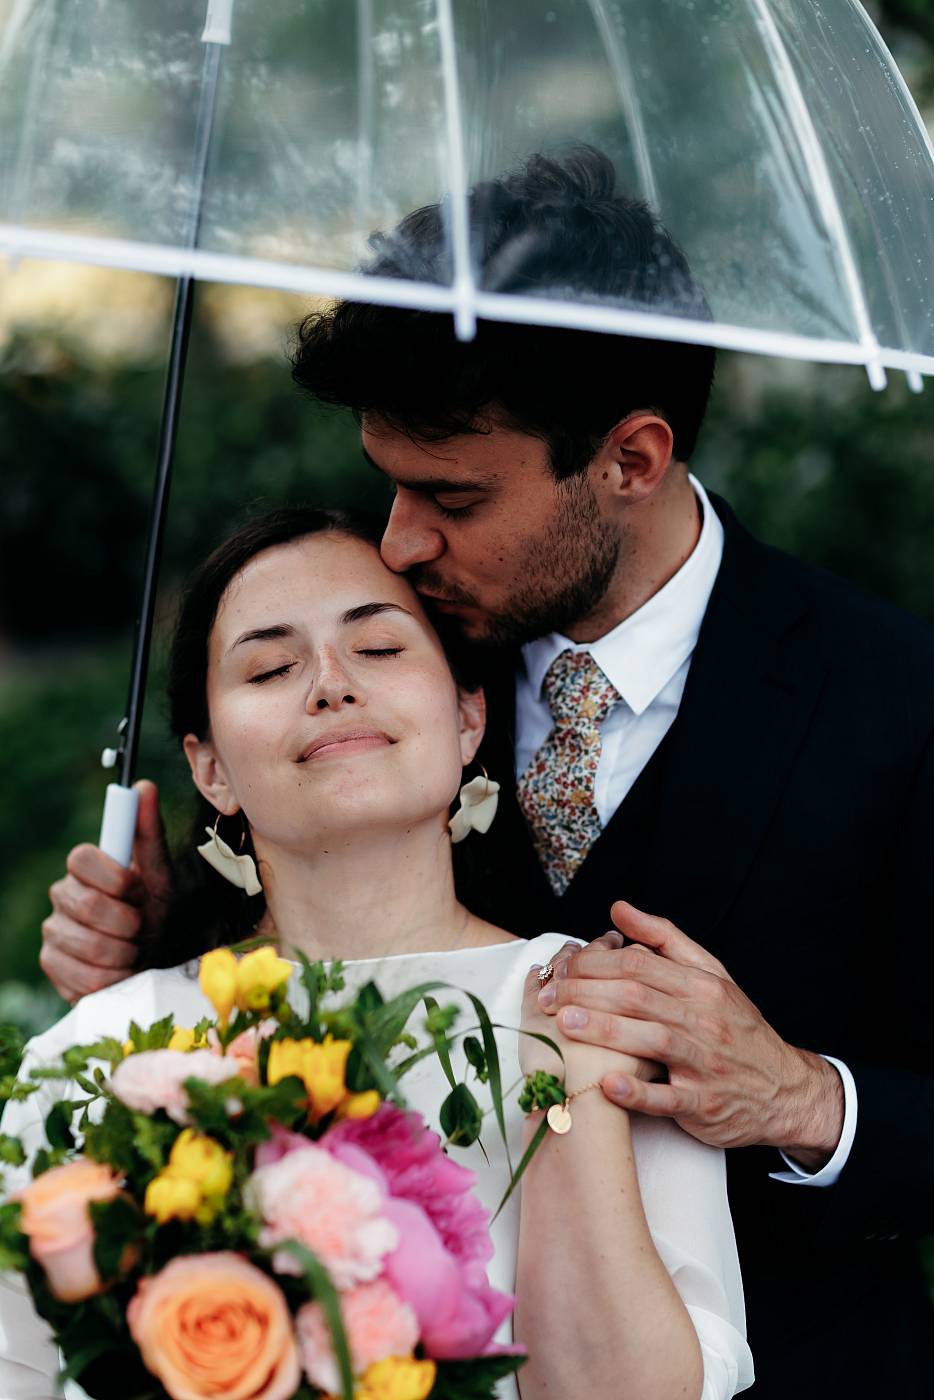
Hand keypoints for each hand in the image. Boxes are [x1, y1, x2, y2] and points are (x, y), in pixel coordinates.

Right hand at [41, 780, 171, 1002]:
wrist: (152, 960)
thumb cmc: (154, 912)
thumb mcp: (159, 875)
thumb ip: (149, 833)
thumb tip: (143, 786)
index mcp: (85, 868)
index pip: (80, 858)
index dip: (113, 878)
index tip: (137, 891)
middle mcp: (62, 896)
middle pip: (85, 904)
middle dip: (126, 922)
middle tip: (141, 927)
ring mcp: (53, 932)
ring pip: (87, 944)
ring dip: (123, 953)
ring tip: (133, 951)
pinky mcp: (52, 966)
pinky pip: (81, 976)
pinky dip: (111, 978)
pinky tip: (119, 973)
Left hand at [538, 902, 843, 1159]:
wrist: (786, 1090)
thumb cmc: (736, 1029)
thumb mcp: (711, 975)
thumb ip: (664, 940)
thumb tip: (618, 909)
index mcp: (701, 985)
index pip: (638, 965)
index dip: (592, 964)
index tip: (558, 969)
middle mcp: (704, 1019)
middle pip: (639, 996)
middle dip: (587, 992)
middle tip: (545, 997)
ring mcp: (706, 1063)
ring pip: (653, 1040)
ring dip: (606, 1031)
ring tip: (564, 1025)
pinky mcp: (706, 1104)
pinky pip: (671, 1098)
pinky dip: (640, 1092)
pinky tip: (609, 1083)